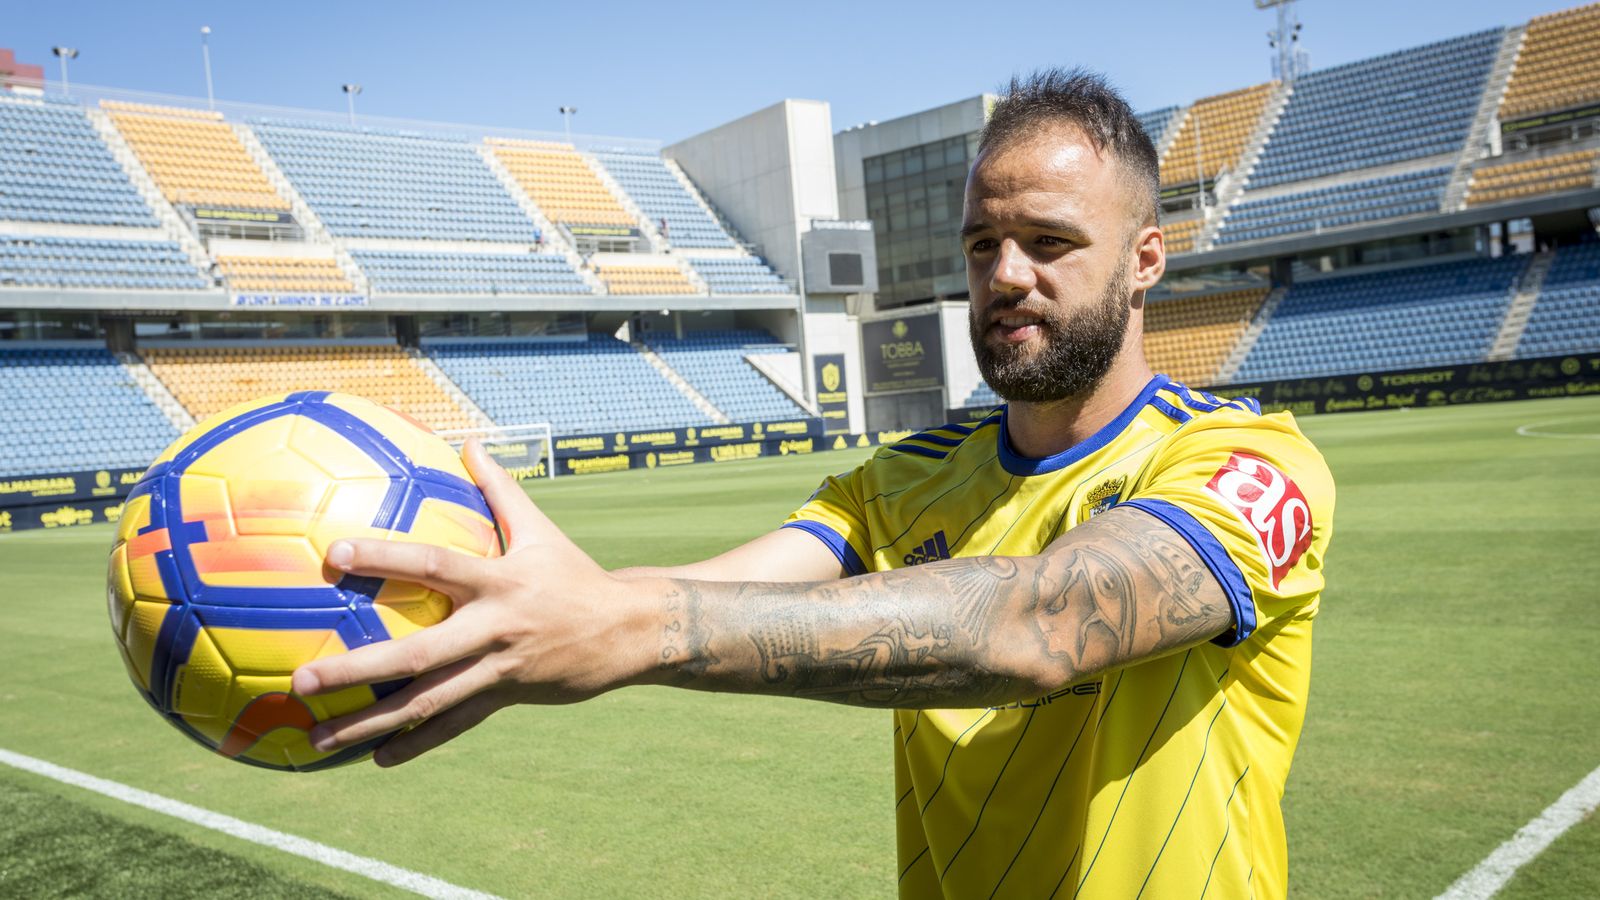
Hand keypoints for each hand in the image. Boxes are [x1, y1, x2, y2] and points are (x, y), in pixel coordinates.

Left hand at [292, 440, 647, 766]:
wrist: (628, 630)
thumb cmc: (575, 574)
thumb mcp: (541, 528)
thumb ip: (499, 487)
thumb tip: (468, 440)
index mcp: (498, 581)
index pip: (433, 565)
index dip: (385, 557)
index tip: (333, 554)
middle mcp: (494, 629)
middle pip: (418, 654)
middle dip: (357, 669)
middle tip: (302, 679)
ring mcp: (498, 669)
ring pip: (428, 702)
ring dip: (371, 724)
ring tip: (319, 737)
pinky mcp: (505, 696)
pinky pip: (454, 725)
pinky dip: (415, 743)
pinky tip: (376, 760)